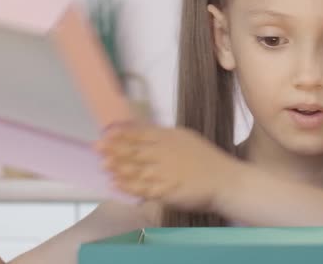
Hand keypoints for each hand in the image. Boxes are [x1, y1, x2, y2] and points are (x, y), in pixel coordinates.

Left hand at [95, 124, 240, 212]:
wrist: (226, 180)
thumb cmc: (207, 160)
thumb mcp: (186, 138)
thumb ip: (164, 135)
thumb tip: (142, 130)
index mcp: (171, 137)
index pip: (141, 133)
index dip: (122, 134)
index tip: (106, 133)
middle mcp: (166, 152)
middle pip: (135, 149)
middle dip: (114, 149)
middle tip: (96, 148)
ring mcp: (166, 172)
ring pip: (136, 168)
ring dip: (118, 166)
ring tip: (103, 165)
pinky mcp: (167, 190)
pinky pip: (143, 188)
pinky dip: (128, 186)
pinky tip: (116, 184)